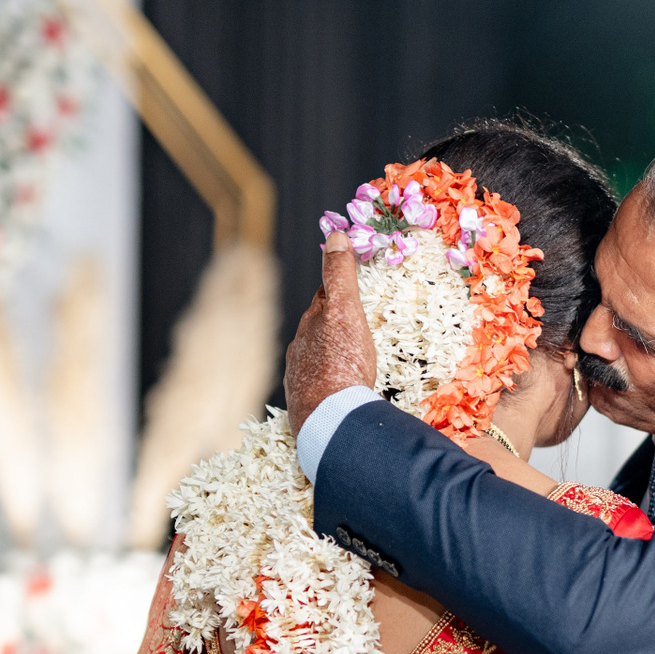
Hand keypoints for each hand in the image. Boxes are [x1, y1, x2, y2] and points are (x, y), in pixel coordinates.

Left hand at [283, 231, 376, 430]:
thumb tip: (334, 235)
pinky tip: (339, 388)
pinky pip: (318, 385)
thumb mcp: (345, 310)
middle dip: (333, 323)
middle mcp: (299, 348)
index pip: (324, 298)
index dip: (338, 289)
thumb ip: (340, 275)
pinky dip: (329, 382)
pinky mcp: (306, 403)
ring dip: (330, 355)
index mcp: (310, 324)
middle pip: (318, 328)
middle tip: (355, 322)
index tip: (348, 284)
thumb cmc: (340, 363)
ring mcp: (300, 377)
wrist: (328, 418)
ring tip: (350, 358)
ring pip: (315, 358)